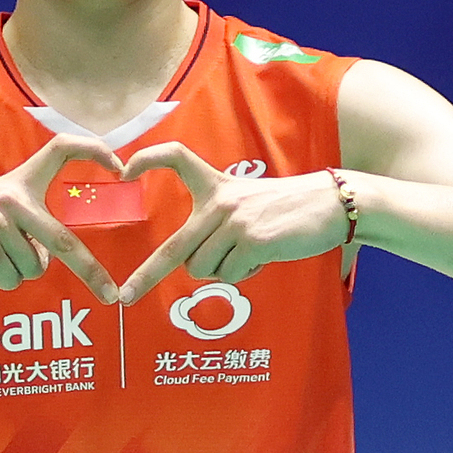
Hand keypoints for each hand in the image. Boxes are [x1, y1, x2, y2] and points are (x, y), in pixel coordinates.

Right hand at [0, 134, 122, 301]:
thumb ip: (29, 220)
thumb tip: (55, 256)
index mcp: (20, 181)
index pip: (62, 149)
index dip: (94, 150)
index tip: (121, 164)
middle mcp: (13, 198)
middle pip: (65, 242)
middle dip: (91, 273)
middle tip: (110, 294)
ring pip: (33, 268)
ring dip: (15, 271)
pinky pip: (11, 280)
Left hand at [116, 144, 348, 303]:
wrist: (329, 204)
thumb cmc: (287, 208)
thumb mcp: (248, 200)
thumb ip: (218, 220)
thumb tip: (194, 263)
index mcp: (217, 184)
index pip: (177, 156)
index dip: (148, 159)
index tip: (124, 172)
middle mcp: (220, 201)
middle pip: (175, 248)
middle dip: (147, 276)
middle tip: (125, 296)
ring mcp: (234, 222)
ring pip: (204, 269)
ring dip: (224, 270)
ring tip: (250, 252)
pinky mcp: (251, 241)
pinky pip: (231, 275)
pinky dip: (245, 274)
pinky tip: (264, 257)